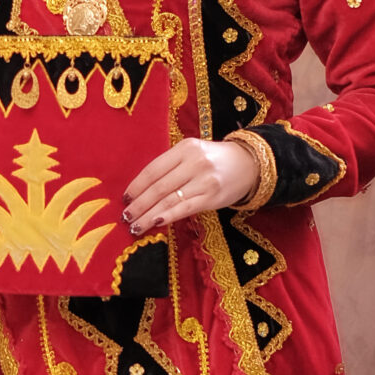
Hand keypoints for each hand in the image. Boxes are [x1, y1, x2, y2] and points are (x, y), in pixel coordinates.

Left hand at [124, 138, 258, 234]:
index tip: (124, 199)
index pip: (153, 169)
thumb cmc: (213, 160)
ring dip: (148, 215)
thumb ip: (171, 166)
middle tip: (125, 216)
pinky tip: (155, 223)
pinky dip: (168, 216)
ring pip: (169, 200)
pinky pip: (185, 208)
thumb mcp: (192, 153)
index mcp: (185, 148)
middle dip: (139, 204)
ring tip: (135, 225)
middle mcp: (194, 162)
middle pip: (158, 186)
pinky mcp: (212, 196)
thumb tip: (141, 191)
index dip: (136, 186)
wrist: (249, 164)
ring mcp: (204, 180)